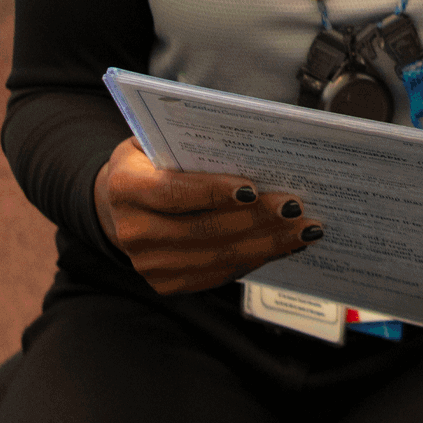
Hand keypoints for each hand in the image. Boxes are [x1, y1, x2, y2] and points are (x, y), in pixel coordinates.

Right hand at [93, 138, 327, 294]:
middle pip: (201, 230)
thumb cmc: (153, 161)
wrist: (118, 203)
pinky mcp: (166, 283)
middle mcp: (132, 232)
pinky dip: (254, 260)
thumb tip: (255, 142)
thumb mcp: (160, 139)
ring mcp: (148, 264)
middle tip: (296, 208)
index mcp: (126, 186)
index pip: (172, 192)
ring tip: (303, 230)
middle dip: (255, 220)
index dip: (213, 192)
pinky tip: (284, 246)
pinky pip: (217, 275)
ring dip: (265, 244)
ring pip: (215, 257)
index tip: (254, 188)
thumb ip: (194, 141)